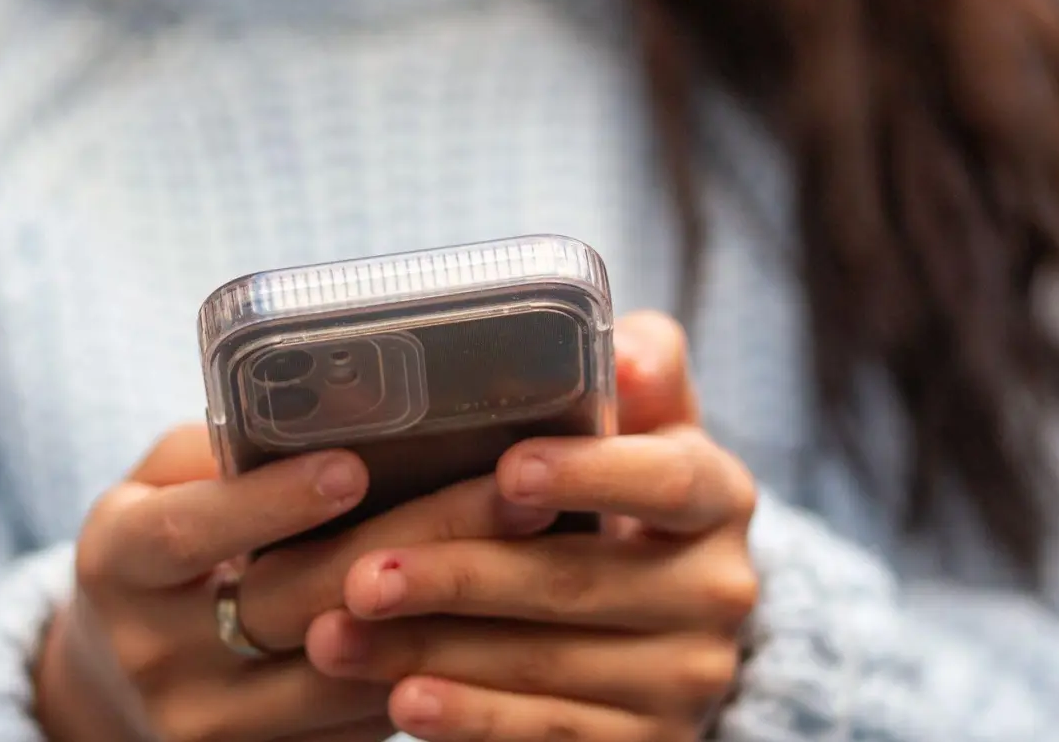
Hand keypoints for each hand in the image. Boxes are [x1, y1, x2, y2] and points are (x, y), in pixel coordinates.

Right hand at [35, 428, 556, 741]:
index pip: (187, 535)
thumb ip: (222, 451)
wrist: (127, 683)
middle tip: (508, 489)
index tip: (352, 466)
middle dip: (412, 541)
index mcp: (117, 565)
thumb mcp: (160, 486)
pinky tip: (512, 614)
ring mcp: (215, 726)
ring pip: (349, 674)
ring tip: (537, 547)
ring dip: (451, 611)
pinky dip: (444, 665)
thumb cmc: (167, 547)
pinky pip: (371, 722)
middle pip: (298, 602)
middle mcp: (156, 656)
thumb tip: (328, 399)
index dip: (267, 503)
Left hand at [305, 312, 758, 741]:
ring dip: (434, 653)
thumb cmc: (620, 496)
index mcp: (720, 497)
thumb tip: (624, 354)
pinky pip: (551, 734)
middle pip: (580, 584)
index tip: (509, 471)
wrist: (667, 625)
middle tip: (363, 572)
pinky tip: (404, 702)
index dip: (591, 476)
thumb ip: (639, 376)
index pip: (668, 482)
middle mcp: (720, 592)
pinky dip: (473, 720)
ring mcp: (689, 680)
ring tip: (338, 637)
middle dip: (462, 579)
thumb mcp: (643, 430)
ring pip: (549, 669)